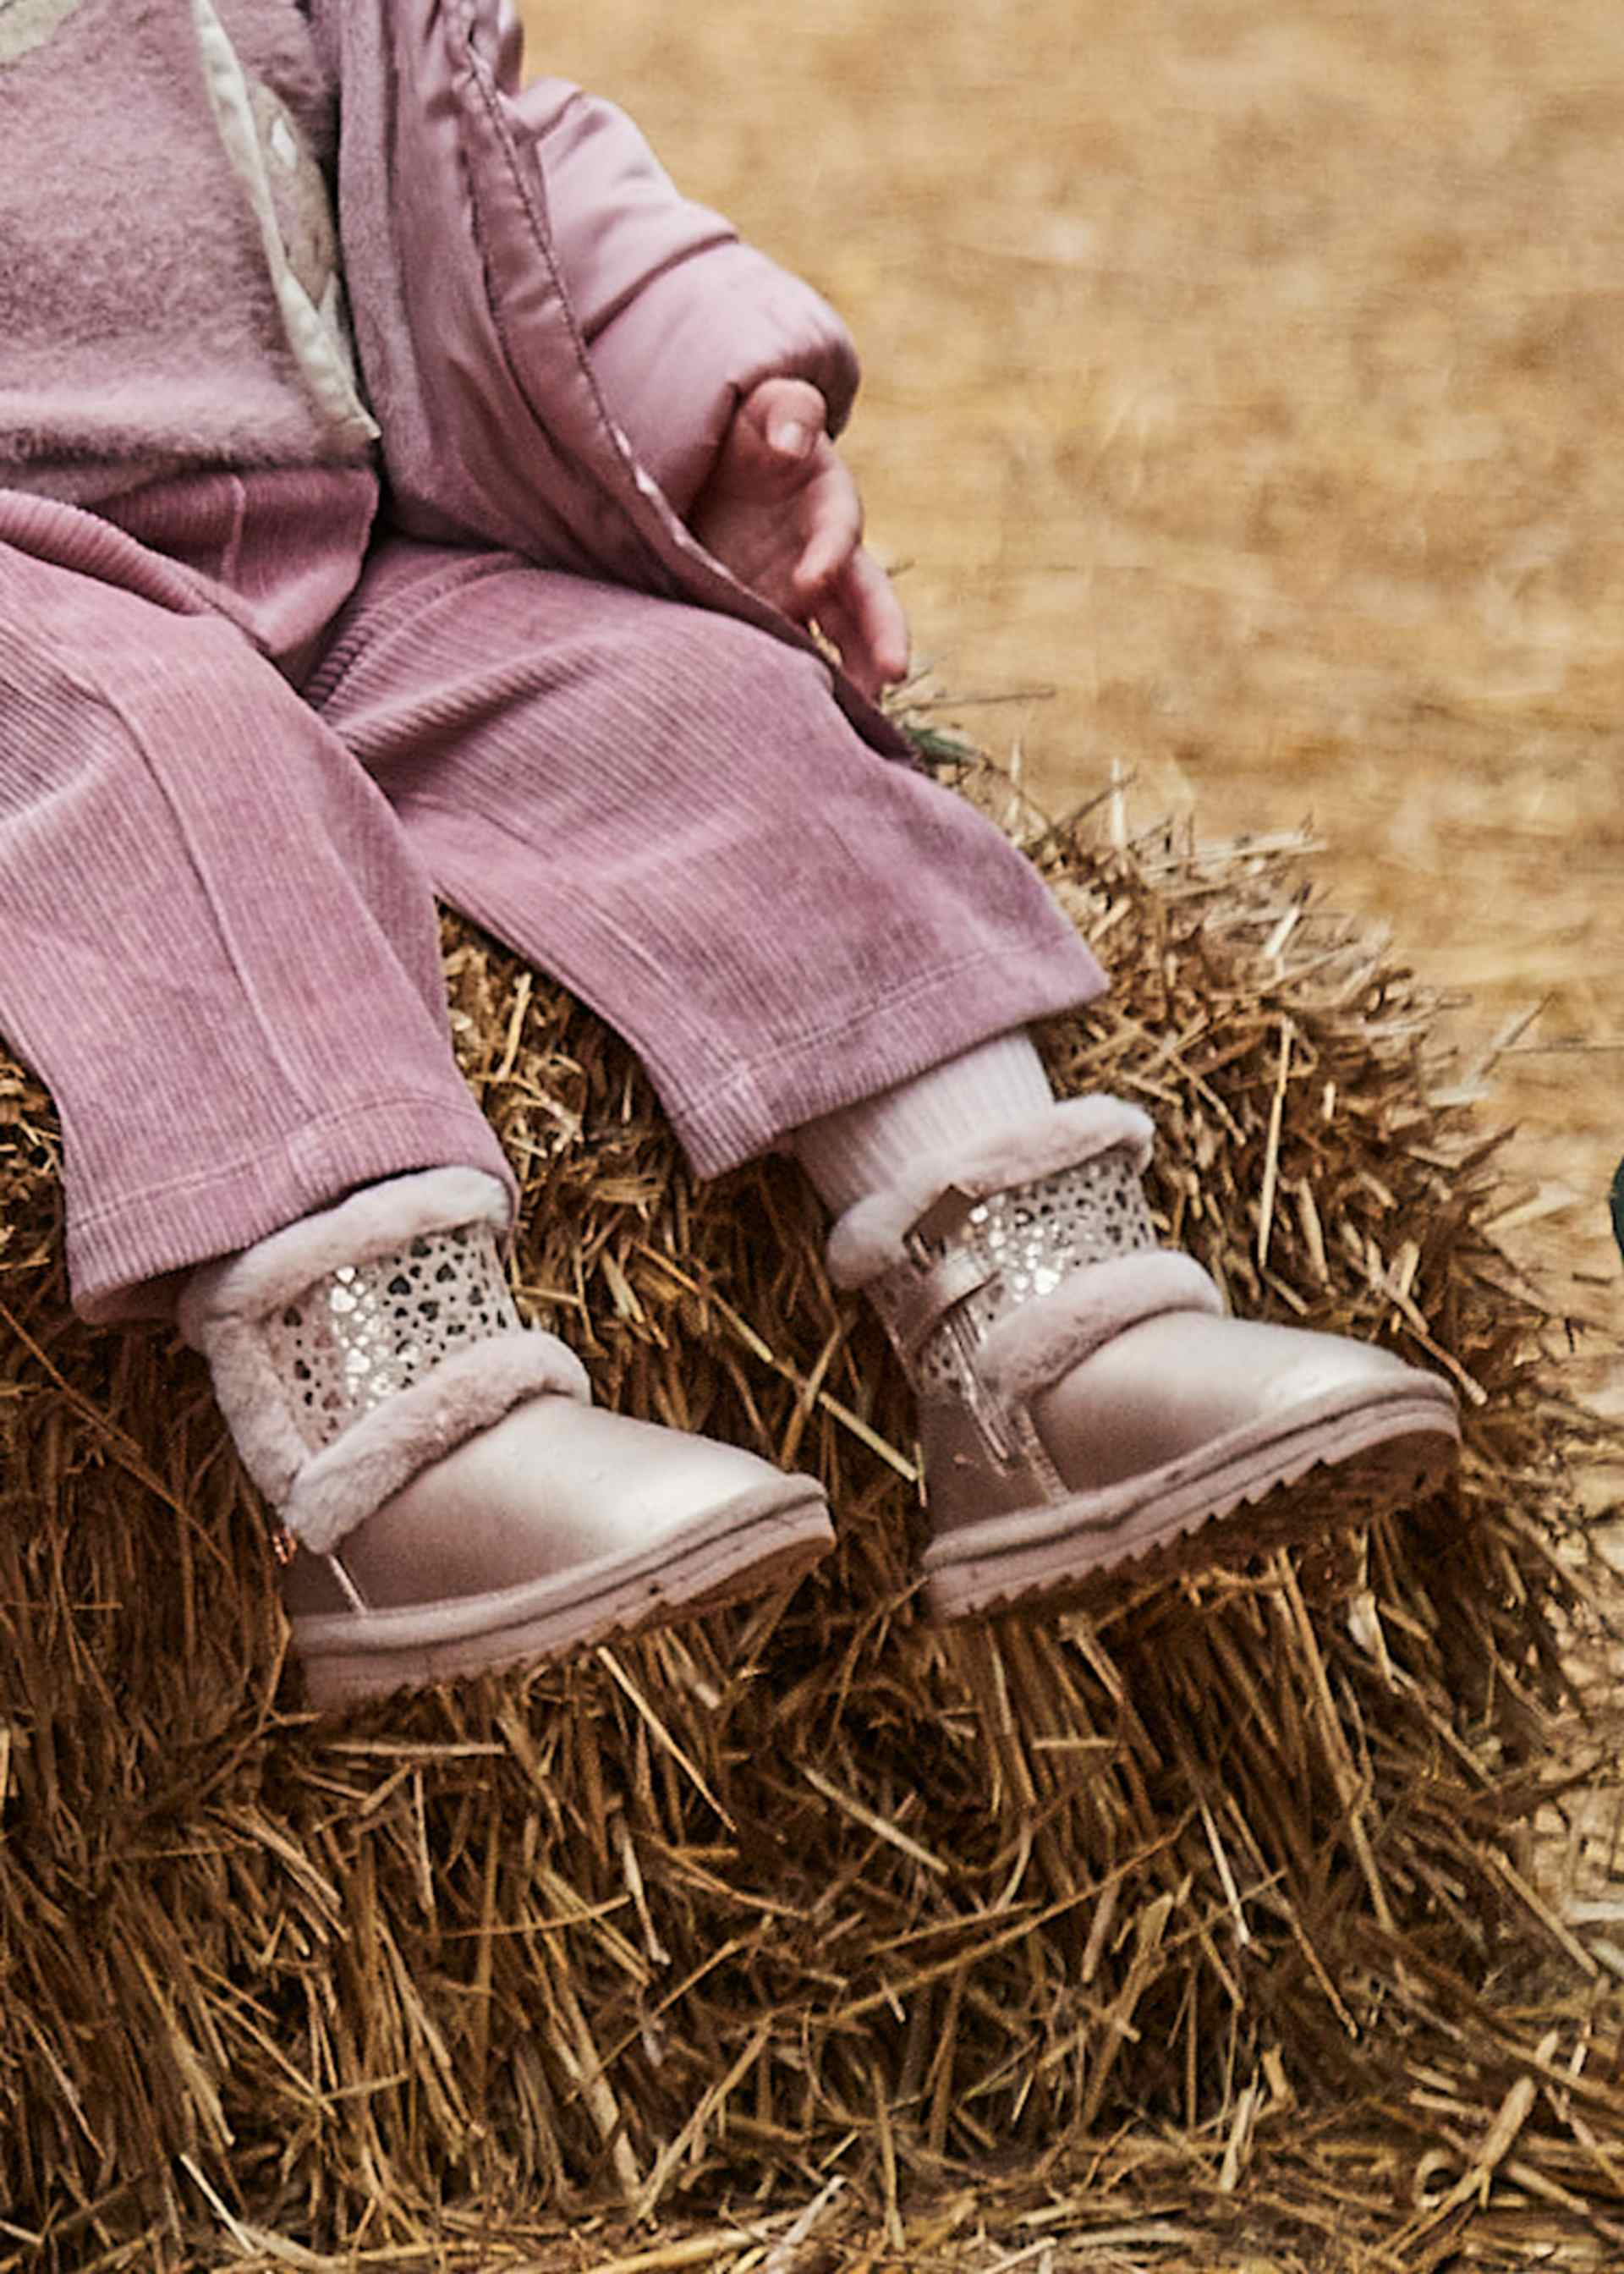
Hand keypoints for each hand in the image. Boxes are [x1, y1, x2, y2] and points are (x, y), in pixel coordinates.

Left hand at [689, 377, 909, 700]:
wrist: (719, 468)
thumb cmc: (750, 430)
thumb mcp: (766, 405)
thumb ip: (787, 411)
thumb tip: (789, 442)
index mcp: (829, 504)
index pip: (839, 529)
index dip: (829, 552)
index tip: (811, 580)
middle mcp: (827, 559)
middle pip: (867, 602)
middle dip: (882, 637)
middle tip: (891, 674)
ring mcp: (802, 598)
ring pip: (841, 644)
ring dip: (854, 680)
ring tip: (858, 720)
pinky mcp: (771, 620)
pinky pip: (794, 657)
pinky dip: (801, 688)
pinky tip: (796, 723)